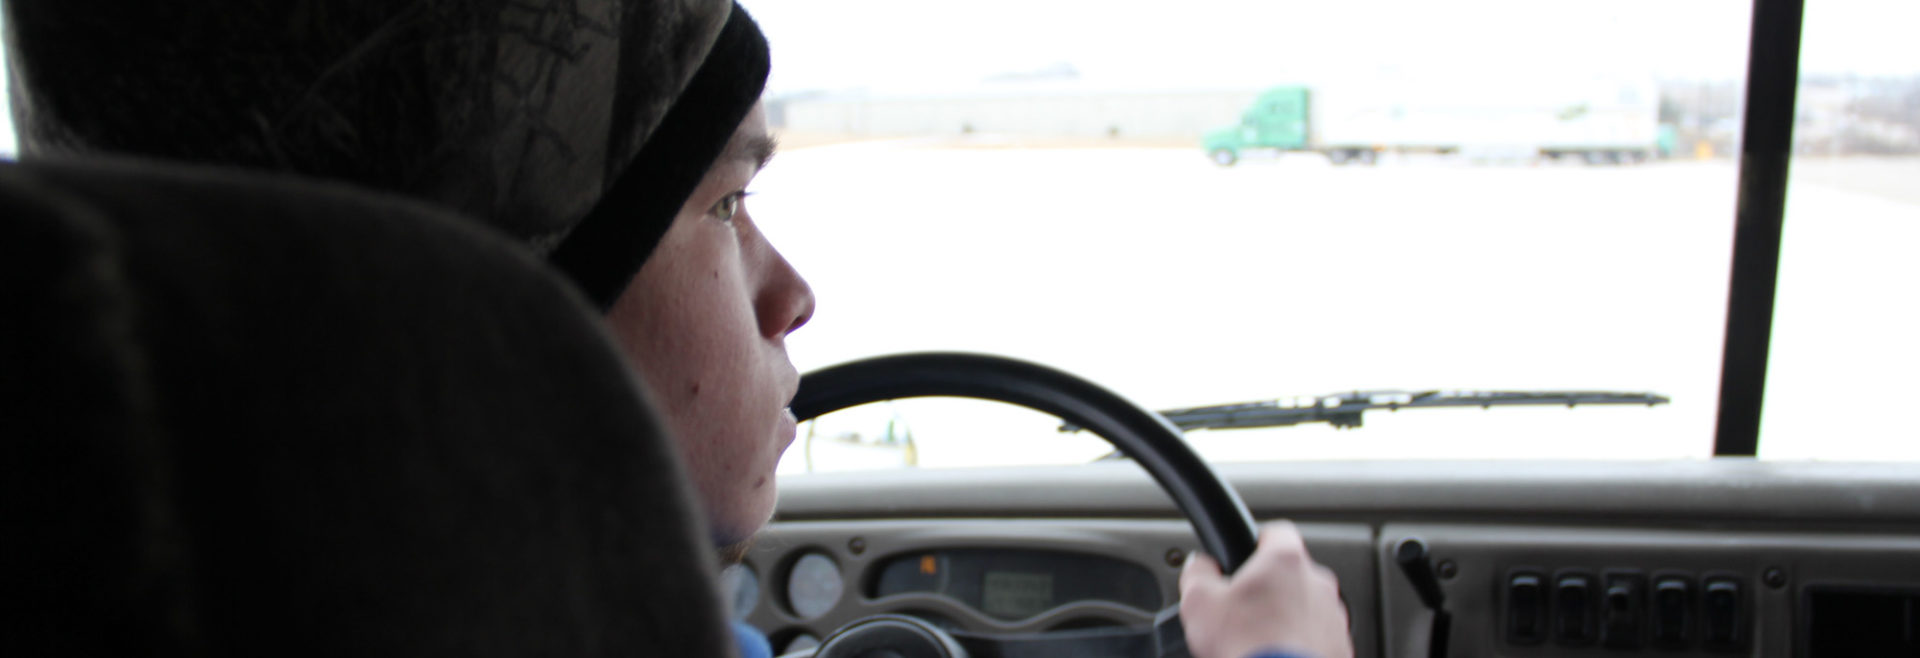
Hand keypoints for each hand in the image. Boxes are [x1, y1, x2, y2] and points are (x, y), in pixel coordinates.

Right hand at [1178, 521, 1352, 657]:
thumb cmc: (1248, 646)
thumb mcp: (1199, 602)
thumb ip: (1198, 572)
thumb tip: (1199, 566)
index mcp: (1286, 561)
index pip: (1276, 532)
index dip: (1256, 542)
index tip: (1244, 556)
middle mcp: (1318, 584)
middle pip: (1291, 574)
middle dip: (1269, 588)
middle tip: (1244, 609)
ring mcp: (1334, 617)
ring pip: (1307, 607)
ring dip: (1287, 618)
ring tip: (1261, 640)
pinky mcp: (1341, 647)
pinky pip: (1318, 637)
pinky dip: (1301, 644)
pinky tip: (1279, 657)